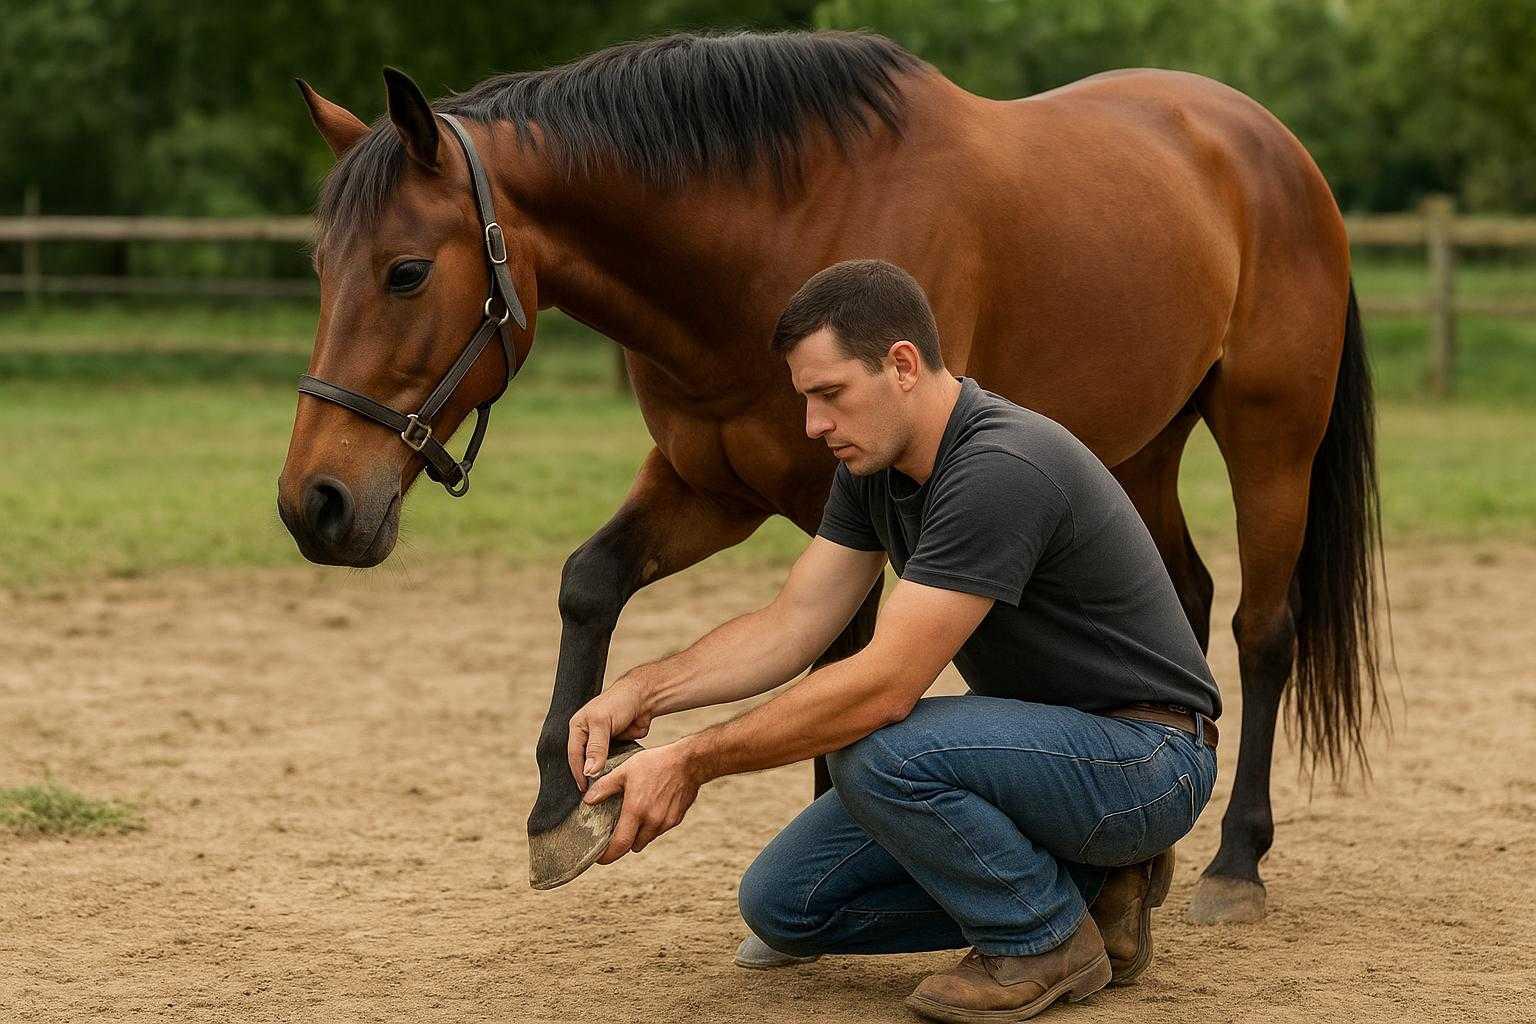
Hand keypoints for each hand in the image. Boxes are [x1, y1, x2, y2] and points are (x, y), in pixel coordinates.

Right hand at [567, 677, 653, 790]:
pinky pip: (612, 764)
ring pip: (597, 765)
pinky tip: (615, 782)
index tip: (584, 789)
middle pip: (583, 762)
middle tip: (592, 795)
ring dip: (600, 776)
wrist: (644, 698)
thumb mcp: (603, 723)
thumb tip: (588, 772)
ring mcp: (602, 743)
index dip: (578, 773)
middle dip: (587, 777)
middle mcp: (587, 736)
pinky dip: (612, 772)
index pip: (574, 755)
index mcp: (578, 728)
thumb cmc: (619, 702)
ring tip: (603, 792)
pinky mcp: (616, 748)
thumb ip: (596, 748)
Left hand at [582, 743, 700, 863]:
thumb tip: (587, 800)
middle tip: (616, 831)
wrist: (688, 763)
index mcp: (636, 811)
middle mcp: (652, 821)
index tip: (599, 858)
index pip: (620, 845)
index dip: (607, 856)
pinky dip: (652, 826)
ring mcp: (665, 822)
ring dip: (639, 833)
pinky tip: (651, 808)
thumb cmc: (656, 763)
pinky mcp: (676, 820)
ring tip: (635, 815)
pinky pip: (659, 830)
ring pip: (646, 839)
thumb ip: (604, 787)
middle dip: (623, 842)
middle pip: (633, 845)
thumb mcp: (625, 770)